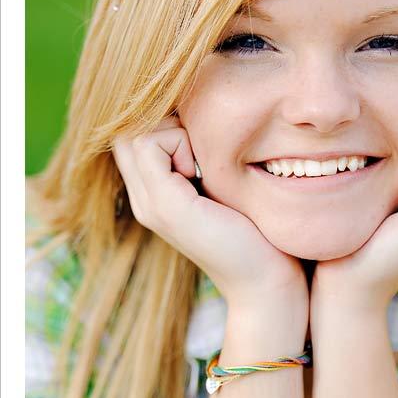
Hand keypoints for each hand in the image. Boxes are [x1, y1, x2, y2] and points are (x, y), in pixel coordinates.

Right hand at [112, 115, 307, 310]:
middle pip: (127, 130)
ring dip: (172, 131)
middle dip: (164, 122)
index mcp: (156, 195)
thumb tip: (205, 114)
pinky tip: (205, 171)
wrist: (269, 283)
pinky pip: (149, 145)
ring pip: (134, 133)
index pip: (135, 133)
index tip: (204, 141)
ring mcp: (150, 204)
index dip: (164, 121)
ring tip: (204, 163)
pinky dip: (179, 143)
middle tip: (203, 148)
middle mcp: (144, 199)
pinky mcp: (165, 205)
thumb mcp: (229, 185)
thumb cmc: (262, 233)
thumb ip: (208, 159)